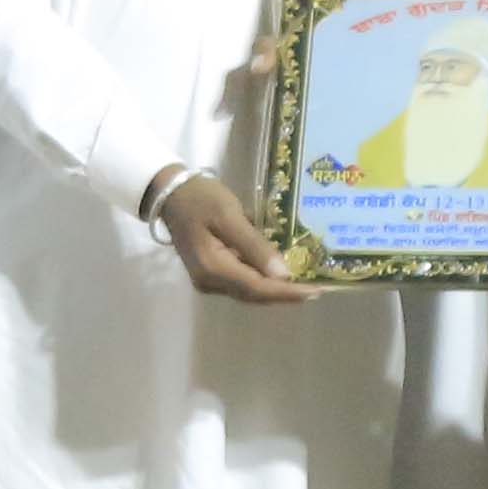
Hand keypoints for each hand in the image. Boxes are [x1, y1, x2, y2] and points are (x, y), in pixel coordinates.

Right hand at [155, 174, 311, 304]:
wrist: (171, 194)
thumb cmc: (201, 199)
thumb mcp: (230, 216)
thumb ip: (255, 246)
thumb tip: (283, 275)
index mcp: (213, 268)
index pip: (257, 288)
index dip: (286, 292)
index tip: (314, 291)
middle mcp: (210, 281)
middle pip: (254, 294)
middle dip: (285, 294)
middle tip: (317, 289)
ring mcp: (209, 279)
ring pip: (249, 292)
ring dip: (275, 290)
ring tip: (304, 285)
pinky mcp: (211, 273)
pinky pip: (242, 282)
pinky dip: (263, 281)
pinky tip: (280, 275)